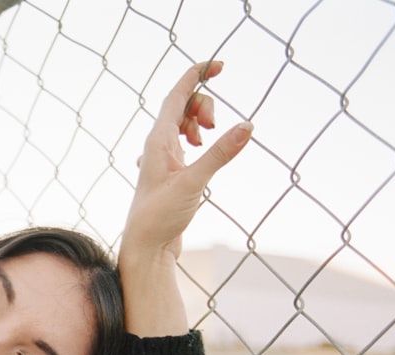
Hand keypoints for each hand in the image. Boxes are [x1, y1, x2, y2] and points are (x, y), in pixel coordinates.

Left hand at [118, 61, 251, 336]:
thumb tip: (248, 125)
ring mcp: (163, 158)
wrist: (146, 248)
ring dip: (200, 120)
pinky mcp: (170, 172)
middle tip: (213, 127)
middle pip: (181, 104)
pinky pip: (183, 140)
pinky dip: (197, 136)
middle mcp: (157, 145)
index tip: (221, 65)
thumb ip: (220, 154)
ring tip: (206, 139)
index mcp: (158, 140)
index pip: (177, 94)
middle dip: (203, 104)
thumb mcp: (194, 183)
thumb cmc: (160, 217)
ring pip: (182, 122)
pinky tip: (202, 149)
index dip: (197, 74)